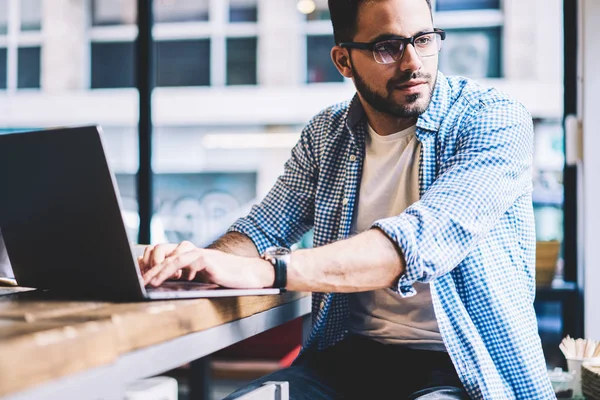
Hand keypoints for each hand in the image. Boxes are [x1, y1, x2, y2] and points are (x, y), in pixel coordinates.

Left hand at [142, 245, 274, 288]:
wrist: (250, 275)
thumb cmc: (228, 278)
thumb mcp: (202, 279)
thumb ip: (185, 277)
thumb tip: (163, 283)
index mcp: (189, 256)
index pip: (162, 254)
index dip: (148, 263)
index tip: (138, 276)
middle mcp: (192, 252)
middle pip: (162, 251)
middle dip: (148, 265)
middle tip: (140, 281)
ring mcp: (199, 254)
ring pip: (171, 256)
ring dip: (156, 269)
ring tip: (147, 282)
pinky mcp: (206, 259)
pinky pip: (183, 261)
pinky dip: (170, 270)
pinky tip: (162, 281)